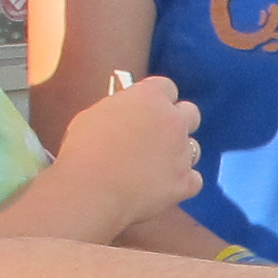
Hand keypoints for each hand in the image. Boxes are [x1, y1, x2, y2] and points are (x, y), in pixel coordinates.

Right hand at [47, 77, 201, 238]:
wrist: (91, 190)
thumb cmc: (83, 150)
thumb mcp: (94, 116)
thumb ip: (119, 111)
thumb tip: (124, 117)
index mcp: (150, 97)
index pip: (166, 87)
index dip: (157, 98)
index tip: (147, 108)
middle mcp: (173, 120)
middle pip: (190, 113)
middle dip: (177, 121)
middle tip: (158, 135)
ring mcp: (183, 152)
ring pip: (193, 148)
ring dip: (178, 154)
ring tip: (155, 167)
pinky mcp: (185, 182)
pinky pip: (194, 180)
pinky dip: (181, 184)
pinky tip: (163, 188)